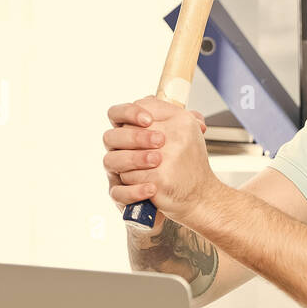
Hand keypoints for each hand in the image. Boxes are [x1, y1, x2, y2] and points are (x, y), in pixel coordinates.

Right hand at [102, 96, 213, 229]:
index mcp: (130, 131)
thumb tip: (196, 119)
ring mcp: (118, 172)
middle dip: (135, 137)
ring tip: (157, 161)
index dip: (128, 113)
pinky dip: (134, 190)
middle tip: (160, 141)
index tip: (149, 119)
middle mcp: (120, 151)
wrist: (189, 194)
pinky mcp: (121, 194)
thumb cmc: (181, 162)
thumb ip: (186, 123)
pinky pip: (117, 193)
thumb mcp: (186, 138)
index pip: (117, 114)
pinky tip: (152, 188)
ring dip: (134, 159)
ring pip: (110, 161)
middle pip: (111, 137)